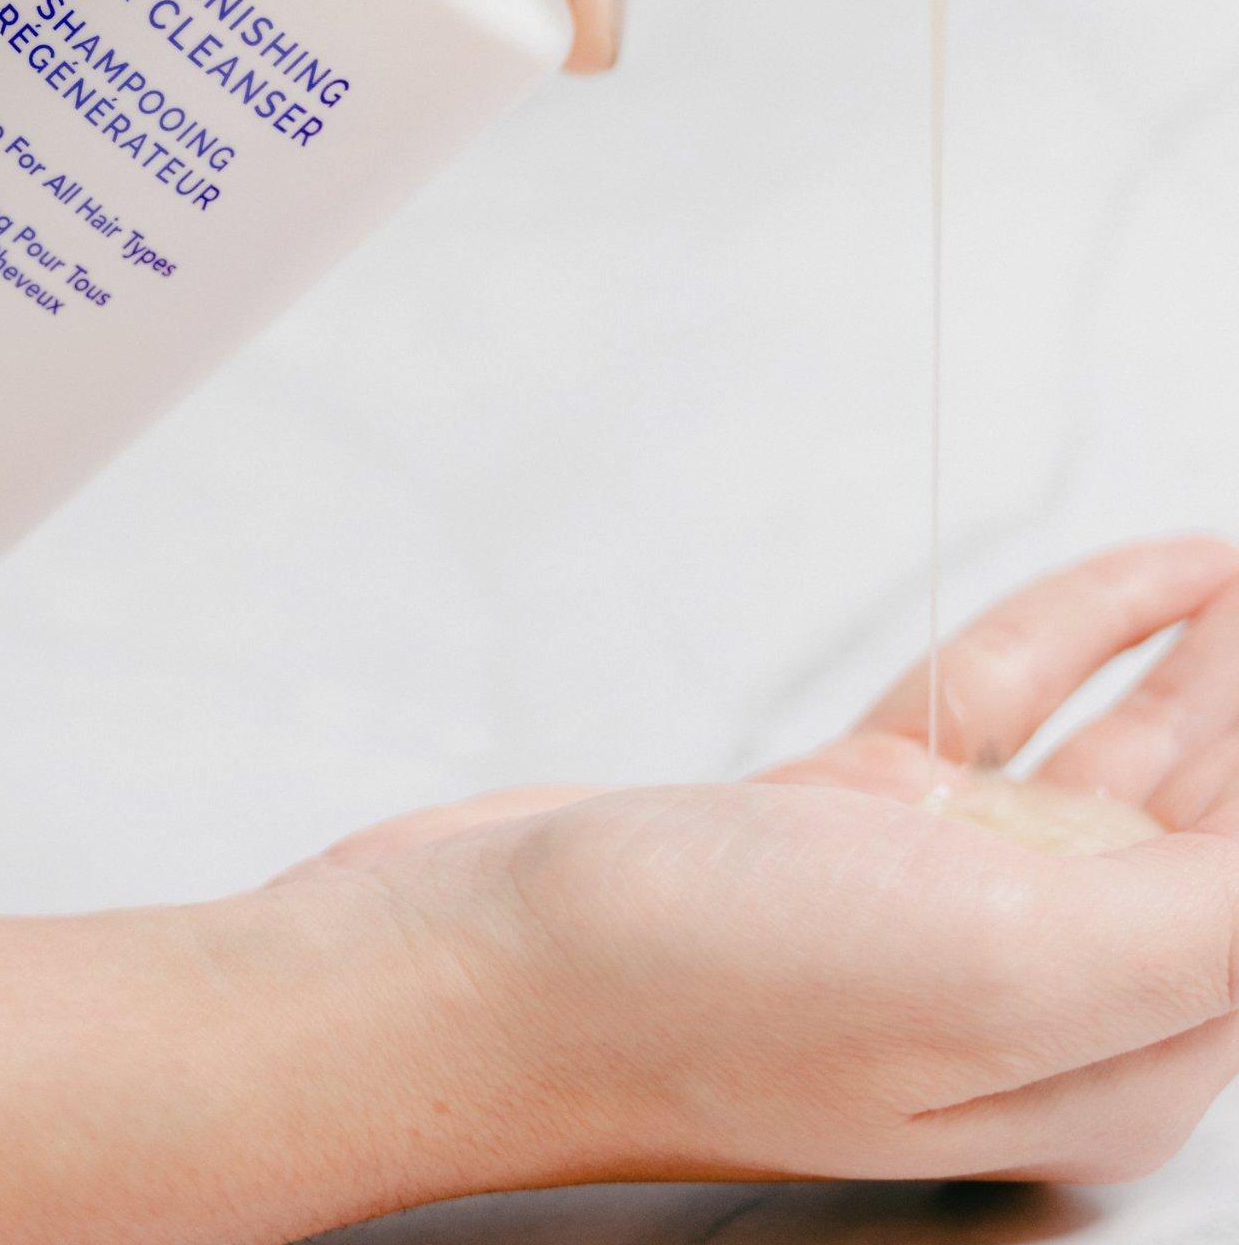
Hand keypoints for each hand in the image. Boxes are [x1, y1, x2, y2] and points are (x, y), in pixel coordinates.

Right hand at [283, 535, 1238, 1188]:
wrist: (471, 961)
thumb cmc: (695, 997)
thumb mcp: (996, 968)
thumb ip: (1196, 916)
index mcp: (1095, 1052)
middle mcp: (1026, 978)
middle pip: (1207, 823)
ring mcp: (925, 888)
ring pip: (1110, 754)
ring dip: (1199, 664)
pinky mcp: (836, 815)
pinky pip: (989, 708)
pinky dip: (1070, 634)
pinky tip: (1137, 584)